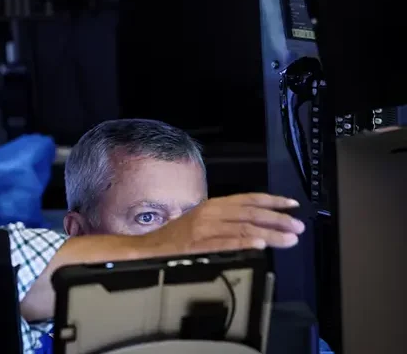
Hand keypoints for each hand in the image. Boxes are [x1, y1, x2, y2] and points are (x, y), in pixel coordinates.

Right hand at [142, 193, 303, 254]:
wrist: (148, 248)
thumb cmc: (174, 237)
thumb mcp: (200, 221)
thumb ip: (224, 220)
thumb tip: (253, 225)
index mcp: (212, 205)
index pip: (247, 199)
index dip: (271, 201)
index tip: (292, 205)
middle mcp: (210, 213)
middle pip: (250, 213)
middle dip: (277, 219)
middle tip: (298, 226)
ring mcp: (204, 229)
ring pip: (243, 228)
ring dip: (268, 233)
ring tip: (288, 239)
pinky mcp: (198, 246)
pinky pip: (224, 243)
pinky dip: (243, 243)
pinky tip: (259, 245)